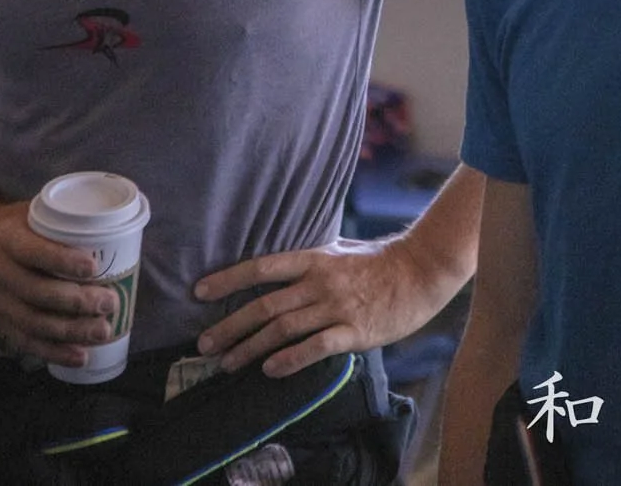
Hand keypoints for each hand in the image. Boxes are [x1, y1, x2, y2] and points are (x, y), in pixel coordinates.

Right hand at [0, 199, 119, 365]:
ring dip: (70, 331)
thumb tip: (111, 227)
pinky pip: (25, 340)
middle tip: (109, 302)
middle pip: (36, 292)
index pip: (33, 252)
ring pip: (32, 321)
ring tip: (102, 331)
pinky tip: (79, 355)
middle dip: (75, 301)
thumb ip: (59, 222)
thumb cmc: (9, 224)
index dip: (62, 261)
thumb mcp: (28, 213)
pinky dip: (53, 351)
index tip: (93, 267)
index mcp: (6, 240)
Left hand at [193, 235, 465, 378]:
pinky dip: (290, 359)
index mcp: (314, 259)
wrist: (421, 271)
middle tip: (205, 346)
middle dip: (230, 326)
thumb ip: (309, 261)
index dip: (229, 279)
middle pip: (265, 306)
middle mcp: (320, 282)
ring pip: (284, 329)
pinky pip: (316, 347)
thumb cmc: (379, 261)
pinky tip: (270, 370)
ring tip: (228, 364)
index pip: (262, 268)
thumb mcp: (340, 250)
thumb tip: (277, 268)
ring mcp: (337, 307)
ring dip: (251, 348)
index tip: (199, 292)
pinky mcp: (354, 331)